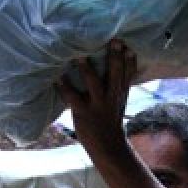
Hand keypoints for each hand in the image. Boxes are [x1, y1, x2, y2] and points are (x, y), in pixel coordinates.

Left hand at [57, 39, 136, 159]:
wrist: (108, 146)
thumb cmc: (112, 118)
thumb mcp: (121, 98)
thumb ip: (123, 80)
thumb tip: (129, 57)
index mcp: (121, 92)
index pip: (128, 73)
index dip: (130, 59)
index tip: (128, 45)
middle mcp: (112, 96)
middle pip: (115, 74)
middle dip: (115, 58)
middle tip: (115, 41)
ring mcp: (97, 104)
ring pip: (93, 83)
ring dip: (86, 69)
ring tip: (79, 55)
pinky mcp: (83, 112)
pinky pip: (72, 97)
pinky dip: (64, 87)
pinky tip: (57, 78)